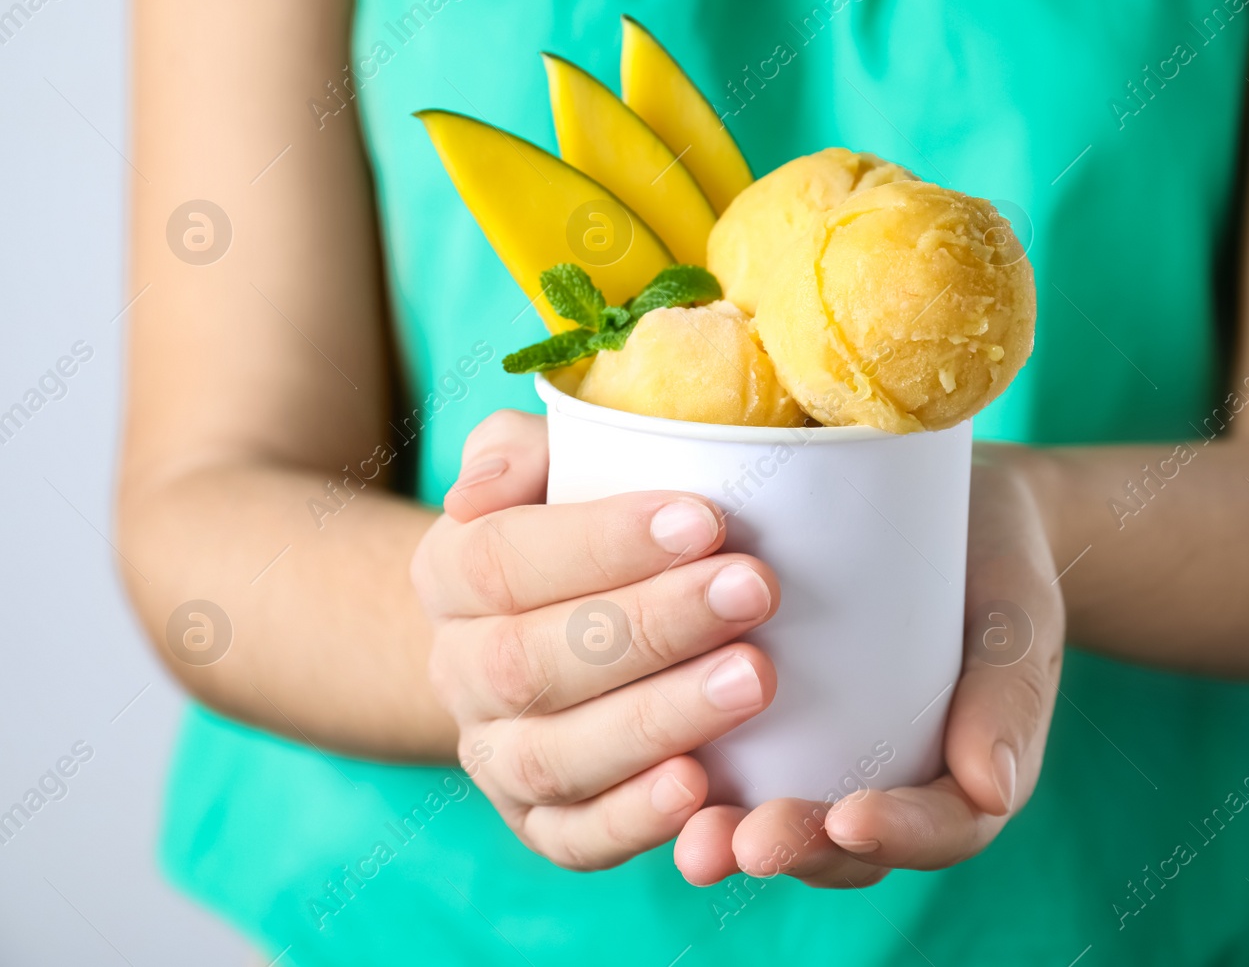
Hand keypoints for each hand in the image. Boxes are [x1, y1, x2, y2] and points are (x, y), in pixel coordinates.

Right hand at [411, 409, 782, 870]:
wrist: (546, 626)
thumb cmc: (575, 526)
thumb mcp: (544, 467)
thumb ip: (515, 452)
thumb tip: (479, 490)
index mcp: (449, 572)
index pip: (503, 558)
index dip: (602, 542)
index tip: (705, 517)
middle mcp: (459, 671)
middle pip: (532, 661)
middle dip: (652, 625)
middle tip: (755, 588)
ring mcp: (496, 757)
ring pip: (555, 755)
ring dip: (659, 717)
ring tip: (755, 677)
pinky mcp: (541, 824)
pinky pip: (574, 840)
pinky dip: (635, 821)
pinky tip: (702, 788)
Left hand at [672, 448, 1064, 886]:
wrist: (956, 513)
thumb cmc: (994, 563)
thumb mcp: (1016, 615)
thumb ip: (1008, 694)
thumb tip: (994, 790)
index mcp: (966, 777)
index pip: (941, 830)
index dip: (898, 834)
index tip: (851, 816)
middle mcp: (893, 789)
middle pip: (848, 850)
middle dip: (797, 847)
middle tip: (745, 841)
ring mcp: (830, 766)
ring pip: (785, 824)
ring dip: (735, 834)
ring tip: (692, 833)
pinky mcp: (774, 731)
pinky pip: (740, 773)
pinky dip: (698, 784)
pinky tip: (652, 771)